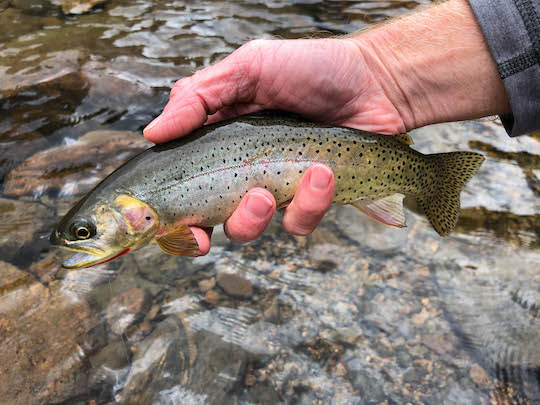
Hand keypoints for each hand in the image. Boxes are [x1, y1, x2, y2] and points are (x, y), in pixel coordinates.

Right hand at [143, 38, 405, 254]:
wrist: (375, 81)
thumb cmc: (311, 68)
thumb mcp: (249, 67)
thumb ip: (199, 96)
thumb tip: (153, 133)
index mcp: (219, 144)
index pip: (184, 188)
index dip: (174, 216)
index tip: (177, 229)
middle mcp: (242, 172)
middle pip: (215, 220)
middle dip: (224, 224)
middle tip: (252, 199)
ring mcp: (276, 190)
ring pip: (252, 228)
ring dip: (263, 213)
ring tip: (294, 177)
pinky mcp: (310, 202)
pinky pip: (298, 222)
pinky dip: (309, 203)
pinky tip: (324, 172)